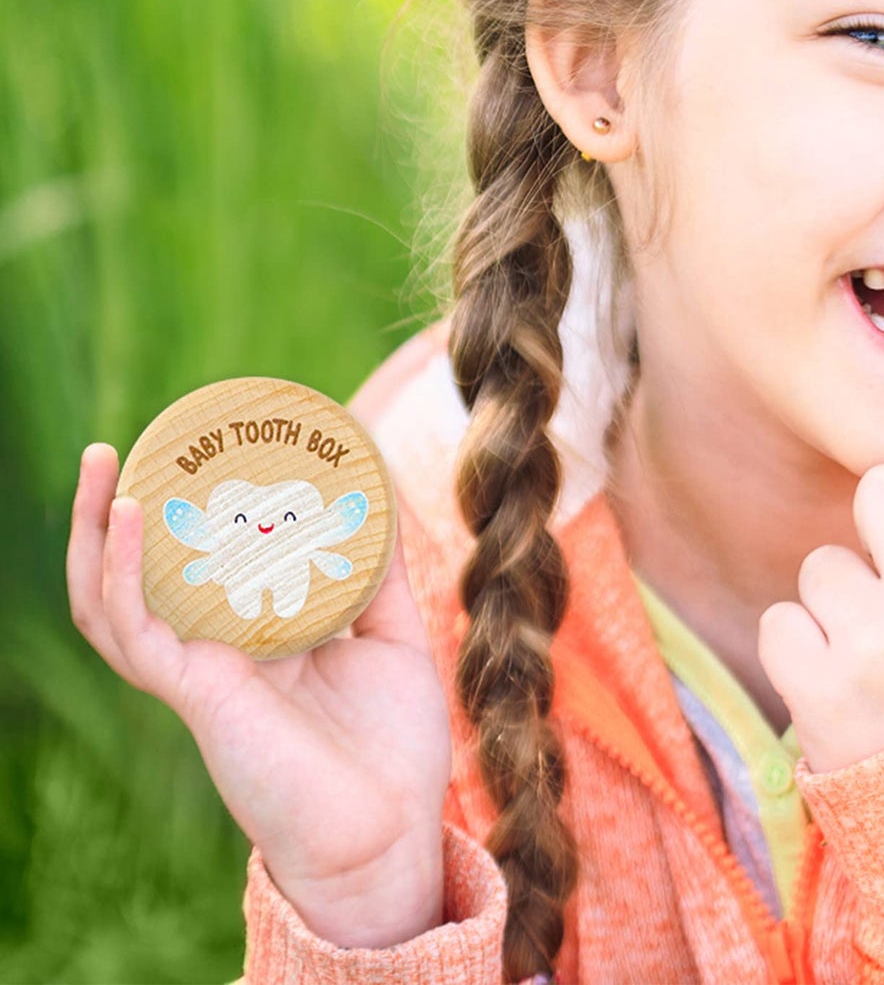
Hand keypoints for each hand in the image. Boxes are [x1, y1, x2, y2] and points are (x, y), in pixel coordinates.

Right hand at [66, 442, 452, 945]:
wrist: (390, 831)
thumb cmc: (393, 749)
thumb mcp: (392, 640)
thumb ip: (381, 575)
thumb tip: (383, 496)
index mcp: (260, 640)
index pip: (203, 568)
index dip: (189, 514)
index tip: (202, 447)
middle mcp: (219, 652)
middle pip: (144, 577)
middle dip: (118, 513)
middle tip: (125, 444)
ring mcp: (199, 673)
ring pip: (114, 599)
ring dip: (98, 530)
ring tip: (104, 462)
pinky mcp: (194, 693)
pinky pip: (136, 629)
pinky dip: (122, 572)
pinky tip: (131, 518)